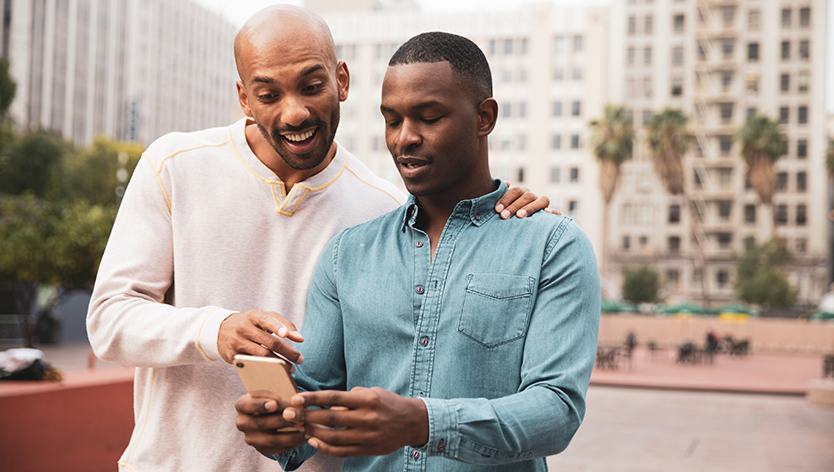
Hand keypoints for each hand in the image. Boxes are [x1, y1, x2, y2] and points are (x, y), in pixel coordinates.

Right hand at [218, 309, 303, 364]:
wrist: (220, 330)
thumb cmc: (250, 323)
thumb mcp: (264, 317)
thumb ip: (284, 324)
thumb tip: (299, 338)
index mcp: (253, 316)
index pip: (266, 320)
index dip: (277, 327)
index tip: (286, 335)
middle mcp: (244, 328)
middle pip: (269, 342)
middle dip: (288, 352)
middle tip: (300, 359)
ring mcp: (237, 343)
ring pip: (262, 356)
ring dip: (279, 364)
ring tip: (291, 368)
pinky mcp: (233, 356)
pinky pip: (253, 364)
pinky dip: (266, 369)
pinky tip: (276, 372)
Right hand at [235, 392, 306, 454]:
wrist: (270, 415)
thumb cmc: (273, 398)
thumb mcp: (272, 390)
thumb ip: (278, 386)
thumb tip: (292, 375)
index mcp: (242, 405)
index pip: (248, 405)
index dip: (261, 404)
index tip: (276, 403)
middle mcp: (242, 422)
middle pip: (261, 422)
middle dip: (282, 419)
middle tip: (298, 415)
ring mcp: (250, 438)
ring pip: (271, 439)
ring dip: (290, 433)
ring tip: (305, 426)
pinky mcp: (261, 448)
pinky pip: (278, 448)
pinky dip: (293, 442)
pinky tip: (305, 436)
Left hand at [283, 387, 428, 456]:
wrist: (412, 422)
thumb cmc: (388, 403)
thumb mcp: (372, 392)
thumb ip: (349, 398)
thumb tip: (327, 405)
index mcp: (367, 400)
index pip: (334, 397)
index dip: (313, 398)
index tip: (296, 398)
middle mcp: (367, 418)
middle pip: (330, 418)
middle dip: (306, 416)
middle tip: (287, 414)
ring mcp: (367, 436)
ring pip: (333, 436)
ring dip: (312, 432)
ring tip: (298, 426)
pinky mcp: (367, 449)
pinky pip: (341, 450)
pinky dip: (325, 447)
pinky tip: (313, 440)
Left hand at [495, 184, 558, 218]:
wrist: (527, 231)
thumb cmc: (510, 216)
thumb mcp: (505, 207)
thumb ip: (503, 196)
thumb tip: (506, 182)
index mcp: (522, 194)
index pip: (515, 191)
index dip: (505, 199)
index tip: (497, 209)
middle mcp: (534, 197)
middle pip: (527, 196)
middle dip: (514, 206)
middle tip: (504, 216)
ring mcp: (544, 206)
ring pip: (542, 201)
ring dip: (530, 207)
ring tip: (520, 215)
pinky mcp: (553, 216)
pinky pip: (557, 212)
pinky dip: (553, 212)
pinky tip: (546, 213)